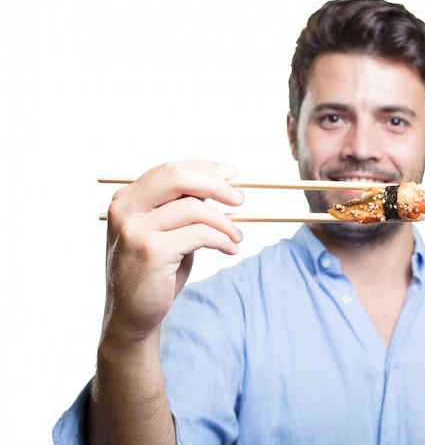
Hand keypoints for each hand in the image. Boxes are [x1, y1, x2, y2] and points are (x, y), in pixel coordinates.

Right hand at [102, 161, 243, 341]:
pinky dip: (222, 239)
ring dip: (224, 222)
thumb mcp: (166, 231)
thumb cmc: (155, 270)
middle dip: (216, 184)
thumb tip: (221, 186)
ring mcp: (135, 230)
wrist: (132, 315)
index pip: (170, 169)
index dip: (205, 168)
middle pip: (177, 177)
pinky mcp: (151, 251)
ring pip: (194, 208)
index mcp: (127, 199)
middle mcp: (125, 209)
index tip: (231, 174)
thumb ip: (182, 207)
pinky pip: (199, 234)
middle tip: (240, 199)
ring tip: (237, 237)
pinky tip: (230, 249)